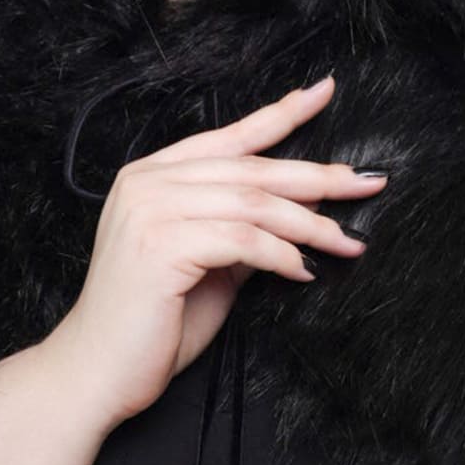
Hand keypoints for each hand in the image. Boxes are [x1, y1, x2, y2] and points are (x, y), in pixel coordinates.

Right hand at [41, 75, 386, 431]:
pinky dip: (282, 255)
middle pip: (251, 169)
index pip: (229, 137)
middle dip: (317, 176)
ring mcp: (150, 210)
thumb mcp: (208, 268)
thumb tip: (293, 217)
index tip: (324, 92)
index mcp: (152, 176)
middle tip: (367, 182)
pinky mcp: (160, 244)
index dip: (281, 113)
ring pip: (253, 202)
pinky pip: (242, 240)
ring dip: (310, 224)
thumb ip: (239, 234)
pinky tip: (304, 271)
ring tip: (347, 242)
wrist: (97, 372)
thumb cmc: (151, 326)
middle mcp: (147, 182)